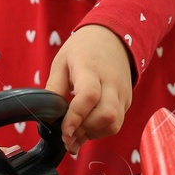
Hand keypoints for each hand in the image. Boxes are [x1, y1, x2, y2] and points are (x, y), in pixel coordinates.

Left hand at [46, 24, 133, 152]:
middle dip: (85, 130)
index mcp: (90, 68)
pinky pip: (116, 123)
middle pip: (107, 114)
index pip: (89, 95)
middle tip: (67, 136)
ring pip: (114, 123)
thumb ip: (54, 87)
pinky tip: (86, 130)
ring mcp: (122, 93)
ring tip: (75, 135)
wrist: (112, 37)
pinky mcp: (127, 101)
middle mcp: (111, 82)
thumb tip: (48, 114)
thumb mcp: (61, 62)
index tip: (64, 131)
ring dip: (93, 134)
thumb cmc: (82, 50)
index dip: (76, 116)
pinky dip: (100, 131)